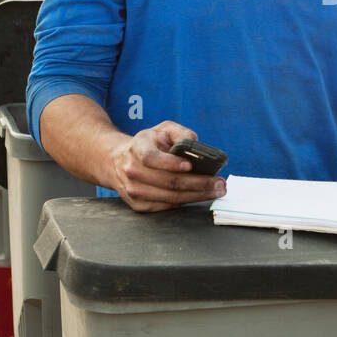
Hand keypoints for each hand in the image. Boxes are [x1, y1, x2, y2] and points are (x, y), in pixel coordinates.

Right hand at [104, 121, 226, 212]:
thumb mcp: (162, 130)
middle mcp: (132, 171)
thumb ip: (180, 133)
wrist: (117, 161)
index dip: (170, 163)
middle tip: (219, 183)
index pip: (151, 158)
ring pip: (170, 198)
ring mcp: (134, 191)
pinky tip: (200, 196)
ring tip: (216, 190)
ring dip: (197, 195)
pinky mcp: (139, 205)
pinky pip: (167, 206)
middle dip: (198, 183)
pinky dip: (186, 202)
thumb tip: (196, 144)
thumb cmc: (147, 144)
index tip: (190, 165)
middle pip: (168, 182)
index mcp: (137, 149)